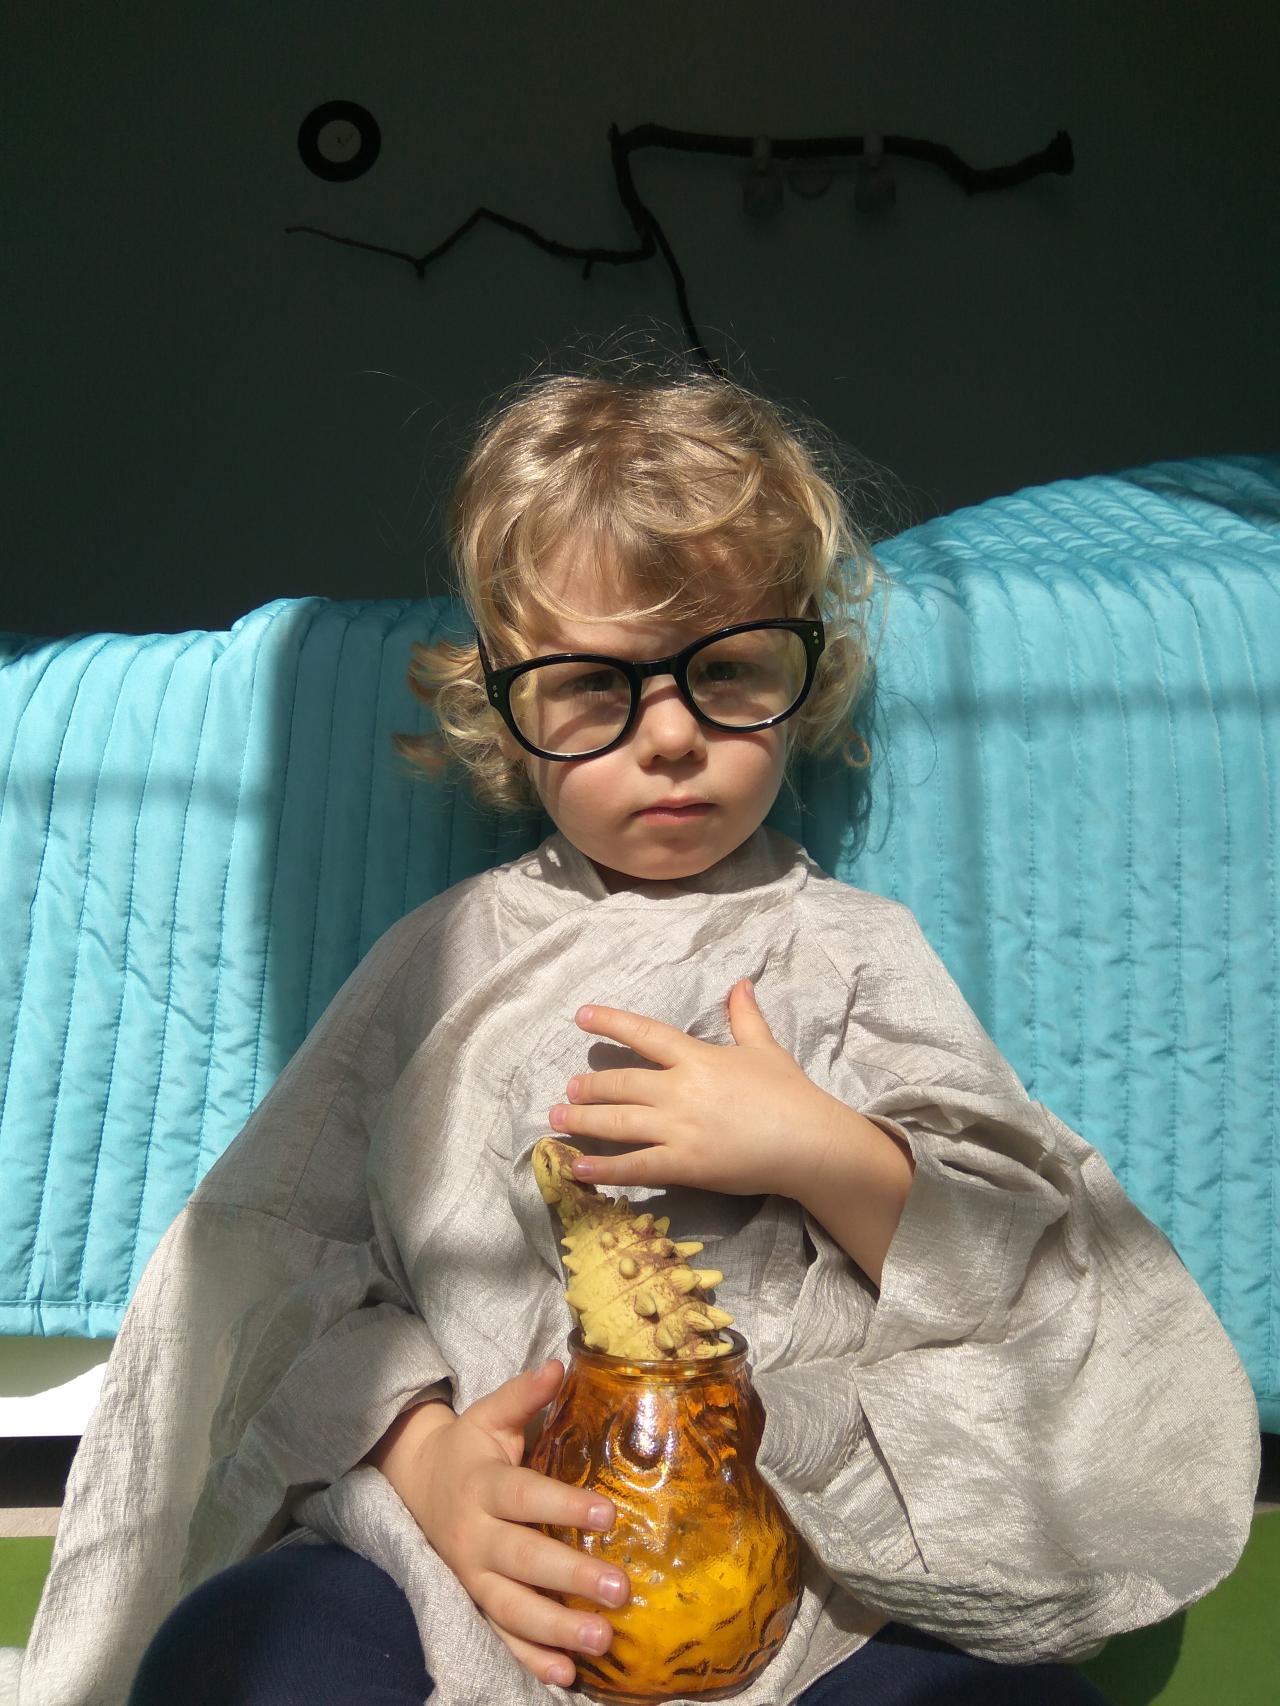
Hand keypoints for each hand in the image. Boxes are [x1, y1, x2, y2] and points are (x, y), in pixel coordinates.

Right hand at [375, 1361, 629, 1689]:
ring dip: (555, 1628)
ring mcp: (471, 1576)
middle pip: (521, 1560)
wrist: (415, 1484)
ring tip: (602, 1639)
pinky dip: (530, 1659)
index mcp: (483, 1485)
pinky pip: (500, 1636)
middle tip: (620, 1590)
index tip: (607, 1515)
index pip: (525, 1497)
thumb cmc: (468, 1448)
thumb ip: (523, 1396)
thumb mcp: (489, 1416)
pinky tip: (566, 1675)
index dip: (564, 1505)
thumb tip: (560, 1364)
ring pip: (510, 1608)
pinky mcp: (473, 1602)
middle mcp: (475, 1535)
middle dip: (570, 1577)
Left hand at [547, 978, 847, 1199]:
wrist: (809, 1142)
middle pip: (621, 1083)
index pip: (645, 1033)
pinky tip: (576, 1167)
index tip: (582, 1016)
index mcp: (697, 1058)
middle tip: (569, 1088)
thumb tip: (741, 982)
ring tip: (558, 1118)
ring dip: (583, 1120)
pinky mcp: (684, 1165)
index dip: (611, 1022)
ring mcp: (679, 1128)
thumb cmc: (790, 1094)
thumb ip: (745, 1016)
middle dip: (590, 1085)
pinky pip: (635, 1166)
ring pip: (618, 1122)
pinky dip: (603, 1167)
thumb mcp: (765, 1048)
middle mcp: (680, 1090)